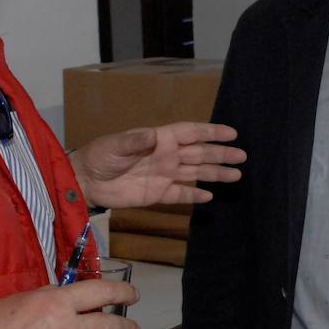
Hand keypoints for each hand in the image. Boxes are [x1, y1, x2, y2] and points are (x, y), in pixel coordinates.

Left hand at [70, 122, 244, 209]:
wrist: (86, 181)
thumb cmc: (100, 156)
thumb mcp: (116, 146)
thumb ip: (136, 141)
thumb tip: (154, 137)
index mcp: (160, 140)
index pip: (191, 133)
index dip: (211, 132)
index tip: (232, 133)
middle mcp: (167, 156)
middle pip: (199, 154)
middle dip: (221, 154)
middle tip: (243, 156)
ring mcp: (164, 175)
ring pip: (195, 174)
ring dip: (215, 174)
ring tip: (236, 175)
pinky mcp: (157, 194)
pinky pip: (180, 194)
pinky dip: (194, 195)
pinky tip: (210, 196)